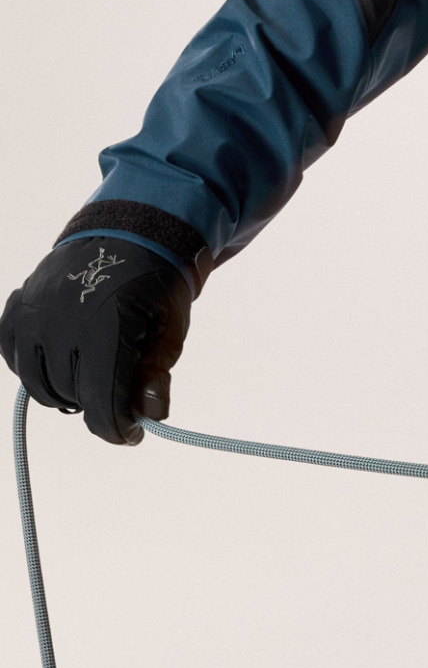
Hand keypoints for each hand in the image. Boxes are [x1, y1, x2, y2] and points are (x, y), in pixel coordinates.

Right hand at [1, 235, 191, 444]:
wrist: (129, 233)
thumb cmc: (155, 284)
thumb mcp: (170, 327)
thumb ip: (157, 373)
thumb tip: (149, 414)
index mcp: (108, 324)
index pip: (104, 402)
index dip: (118, 428)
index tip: (131, 433)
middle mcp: (63, 320)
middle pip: (75, 396)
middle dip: (101, 402)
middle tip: (120, 390)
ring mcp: (35, 314)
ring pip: (42, 385)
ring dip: (69, 390)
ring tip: (93, 373)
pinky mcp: (17, 310)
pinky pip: (18, 361)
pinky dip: (39, 370)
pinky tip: (65, 359)